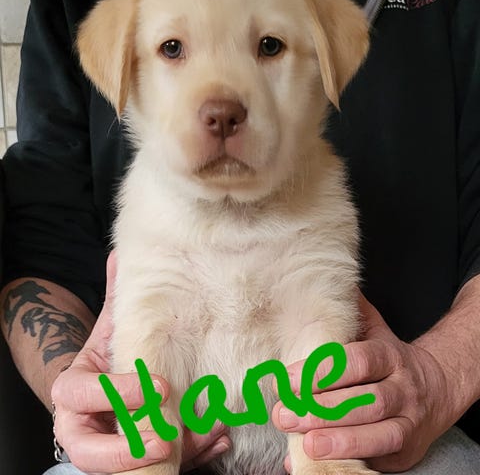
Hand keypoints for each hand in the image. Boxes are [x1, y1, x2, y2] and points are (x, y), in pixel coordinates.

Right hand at [51, 253, 230, 472]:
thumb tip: (119, 255)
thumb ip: (117, 295)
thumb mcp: (114, 324)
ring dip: (170, 457)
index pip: (77, 396)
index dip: (114, 394)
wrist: (108, 381)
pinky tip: (219, 439)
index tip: (159, 386)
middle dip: (125, 450)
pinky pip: (157, 467)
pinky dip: (191, 457)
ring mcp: (108, 446)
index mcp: (74, 388)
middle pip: (86, 451)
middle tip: (165, 441)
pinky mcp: (136, 458)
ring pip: (125, 466)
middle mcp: (83, 424)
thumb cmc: (112, 350)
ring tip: (208, 436)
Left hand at [272, 294, 454, 472]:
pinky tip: (316, 461)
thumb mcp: (375, 329)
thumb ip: (350, 312)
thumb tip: (324, 282)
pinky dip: (349, 460)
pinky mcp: (407, 447)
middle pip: (363, 400)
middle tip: (283, 415)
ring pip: (377, 431)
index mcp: (389, 355)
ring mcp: (407, 419)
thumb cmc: (390, 357)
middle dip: (321, 410)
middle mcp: (401, 387)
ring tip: (304, 443)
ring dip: (338, 440)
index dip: (322, 372)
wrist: (438, 385)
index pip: (356, 361)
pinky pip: (380, 456)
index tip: (288, 380)